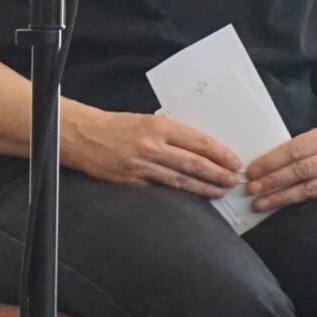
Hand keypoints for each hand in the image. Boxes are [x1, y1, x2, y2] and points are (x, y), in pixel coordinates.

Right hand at [69, 108, 239, 195]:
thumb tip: (202, 148)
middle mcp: (151, 146)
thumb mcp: (146, 120)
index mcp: (158, 126)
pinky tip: (193, 195)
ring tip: (219, 191)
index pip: (199, 142)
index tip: (234, 162)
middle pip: (195, 164)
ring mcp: (142, 165)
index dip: (221, 154)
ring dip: (204, 187)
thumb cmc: (115, 126)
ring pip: (181, 180)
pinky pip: (162, 188)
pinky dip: (181, 192)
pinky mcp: (132, 180)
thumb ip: (171, 133)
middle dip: (218, 174)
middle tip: (233, 180)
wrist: (82, 136)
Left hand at [245, 123, 316, 212]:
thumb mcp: (315, 136)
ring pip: (310, 187)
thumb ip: (294, 149)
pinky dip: (297, 202)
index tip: (251, 171)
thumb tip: (258, 167)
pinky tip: (281, 206)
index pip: (295, 149)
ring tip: (260, 202)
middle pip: (302, 170)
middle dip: (273, 180)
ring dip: (282, 196)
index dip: (271, 162)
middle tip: (251, 188)